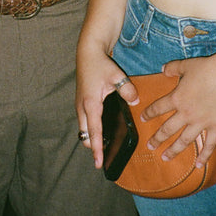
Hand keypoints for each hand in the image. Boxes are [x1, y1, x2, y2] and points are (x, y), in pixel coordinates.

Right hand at [76, 47, 138, 168]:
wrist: (87, 52)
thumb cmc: (100, 64)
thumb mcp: (117, 75)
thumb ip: (127, 90)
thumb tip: (135, 103)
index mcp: (90, 104)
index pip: (94, 132)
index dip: (97, 149)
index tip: (99, 163)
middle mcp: (82, 107)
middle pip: (85, 135)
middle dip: (93, 147)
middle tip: (105, 158)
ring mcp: (80, 105)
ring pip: (84, 129)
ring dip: (91, 138)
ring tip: (104, 147)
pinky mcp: (82, 101)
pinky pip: (85, 121)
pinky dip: (91, 128)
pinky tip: (102, 130)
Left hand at [142, 53, 215, 165]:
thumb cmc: (206, 68)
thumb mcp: (185, 65)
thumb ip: (172, 68)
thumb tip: (162, 69)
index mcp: (177, 99)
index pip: (158, 108)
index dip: (149, 114)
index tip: (142, 119)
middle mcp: (186, 114)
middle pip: (167, 130)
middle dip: (157, 139)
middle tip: (149, 146)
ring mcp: (201, 123)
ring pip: (184, 140)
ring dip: (174, 150)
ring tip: (165, 158)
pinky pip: (209, 145)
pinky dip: (204, 156)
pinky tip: (199, 165)